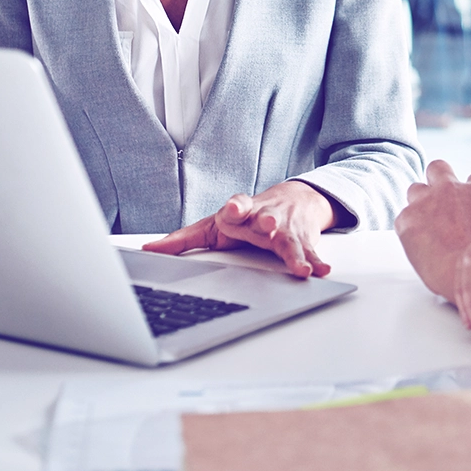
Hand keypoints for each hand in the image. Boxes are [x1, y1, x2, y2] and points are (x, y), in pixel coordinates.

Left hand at [142, 181, 336, 278]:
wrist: (291, 199)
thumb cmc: (244, 217)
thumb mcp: (213, 226)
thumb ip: (183, 239)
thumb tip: (147, 250)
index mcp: (240, 211)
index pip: (237, 204)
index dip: (234, 207)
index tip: (231, 209)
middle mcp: (265, 216)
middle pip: (267, 219)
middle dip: (268, 222)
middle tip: (269, 228)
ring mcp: (286, 228)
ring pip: (291, 240)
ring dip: (296, 252)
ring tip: (303, 268)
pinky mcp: (303, 239)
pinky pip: (310, 252)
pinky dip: (316, 261)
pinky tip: (322, 271)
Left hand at [394, 160, 470, 300]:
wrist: (468, 280)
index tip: (469, 201)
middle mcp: (450, 189)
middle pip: (438, 167)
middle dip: (437, 179)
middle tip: (437, 200)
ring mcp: (426, 200)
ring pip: (415, 189)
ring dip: (419, 204)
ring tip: (425, 227)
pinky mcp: (407, 217)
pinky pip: (403, 219)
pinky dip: (408, 229)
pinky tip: (417, 246)